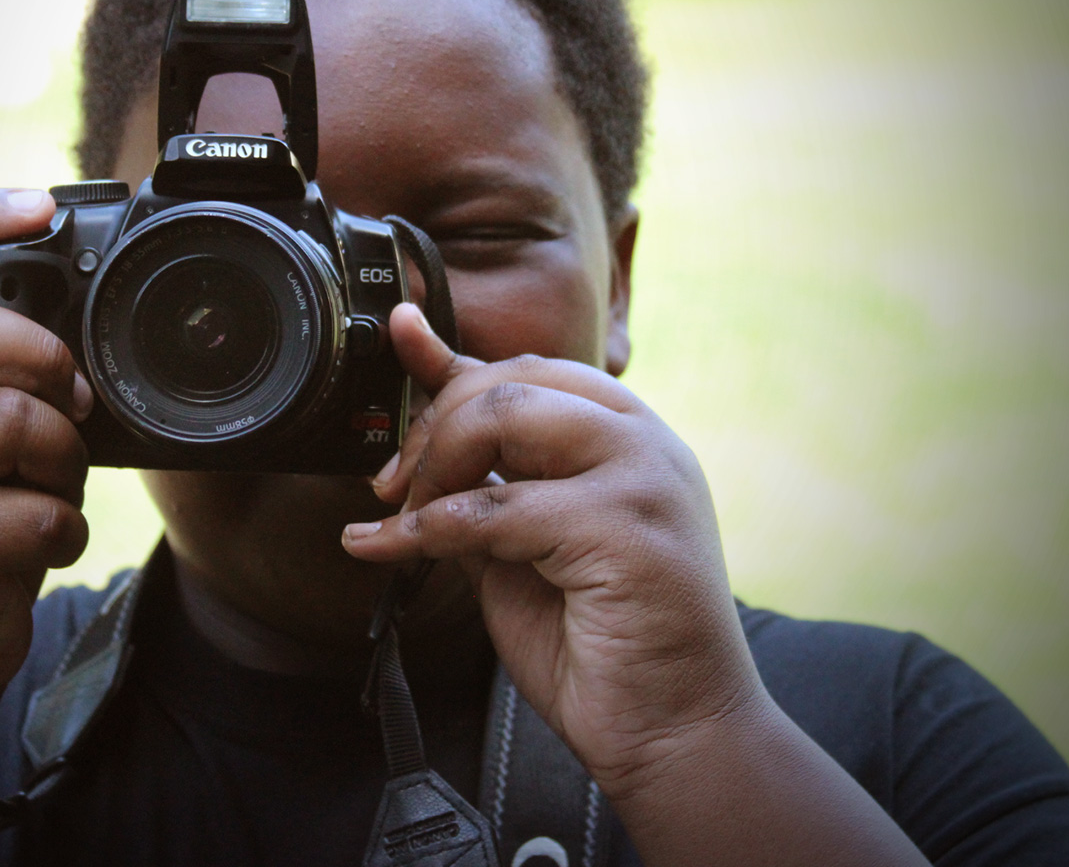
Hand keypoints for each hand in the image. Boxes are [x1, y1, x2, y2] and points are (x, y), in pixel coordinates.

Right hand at [0, 189, 92, 697]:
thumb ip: (1, 375)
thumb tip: (79, 351)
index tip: (37, 204)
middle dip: (42, 357)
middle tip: (70, 399)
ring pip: (11, 423)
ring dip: (64, 462)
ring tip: (51, 487)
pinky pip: (34, 514)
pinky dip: (65, 532)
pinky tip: (42, 544)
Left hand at [343, 303, 764, 800]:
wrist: (678, 734)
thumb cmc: (604, 647)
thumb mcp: (526, 547)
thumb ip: (484, 489)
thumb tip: (418, 449)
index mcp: (629, 437)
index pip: (532, 369)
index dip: (454, 358)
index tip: (399, 333)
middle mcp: (644, 441)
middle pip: (509, 382)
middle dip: (431, 427)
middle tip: (392, 488)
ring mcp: (642, 477)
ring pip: (503, 418)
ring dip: (433, 467)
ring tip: (406, 520)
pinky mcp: (623, 527)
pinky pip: (495, 507)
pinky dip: (427, 530)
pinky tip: (390, 550)